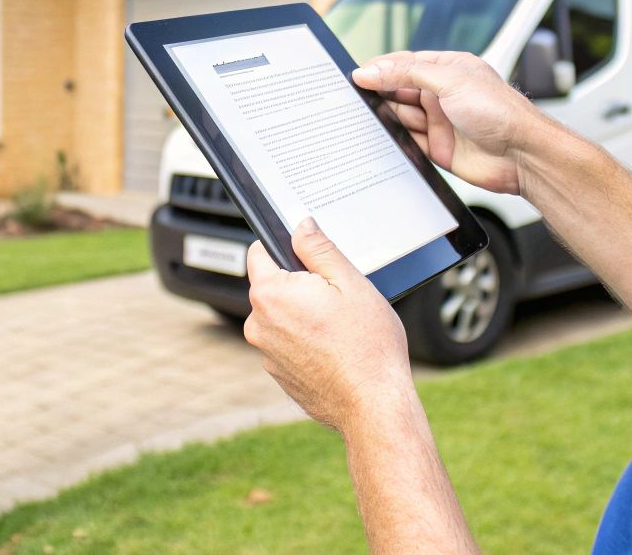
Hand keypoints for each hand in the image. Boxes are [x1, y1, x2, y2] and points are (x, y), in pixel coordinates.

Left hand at [244, 218, 412, 431]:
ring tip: (340, 328)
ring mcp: (266, 352)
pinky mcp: (278, 373)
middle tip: (337, 298)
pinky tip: (335, 349)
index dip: (286, 248)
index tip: (311, 258)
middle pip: (273, 285)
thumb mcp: (350, 282)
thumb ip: (318, 248)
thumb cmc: (367, 346)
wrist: (373, 405)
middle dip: (300, 284)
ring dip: (304, 314)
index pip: (259, 251)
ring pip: (282, 315)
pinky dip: (306, 340)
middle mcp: (258, 324)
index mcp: (270, 294)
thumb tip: (300, 226)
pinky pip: (288, 342)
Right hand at [351, 50, 547, 195]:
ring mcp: (441, 121)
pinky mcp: (439, 148)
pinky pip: (409, 142)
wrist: (522, 154)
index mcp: (449, 69)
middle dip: (380, 93)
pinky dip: (396, 140)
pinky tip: (384, 137)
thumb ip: (407, 74)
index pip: (406, 64)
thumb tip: (373, 70)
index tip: (358, 75)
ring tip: (369, 118)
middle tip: (357, 97)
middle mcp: (444, 94)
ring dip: (387, 117)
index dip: (381, 69)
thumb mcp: (449, 80)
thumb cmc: (500, 112)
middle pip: (400, 91)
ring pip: (402, 117)